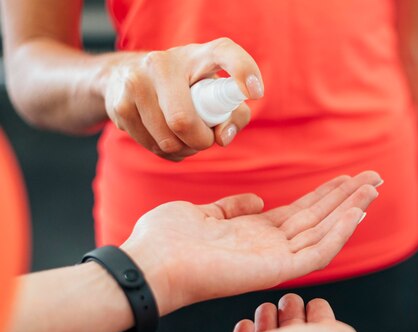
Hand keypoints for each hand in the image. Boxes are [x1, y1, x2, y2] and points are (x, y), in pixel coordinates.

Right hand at [101, 38, 262, 160]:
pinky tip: (164, 137)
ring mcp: (136, 80)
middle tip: (204, 139)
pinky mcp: (119, 103)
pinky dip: (165, 151)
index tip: (255, 92)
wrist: (126, 77)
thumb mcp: (213, 94)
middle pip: (184, 121)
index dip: (243, 71)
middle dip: (200, 141)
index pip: (224, 53)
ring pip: (167, 140)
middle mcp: (163, 61)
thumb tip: (222, 137)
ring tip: (183, 138)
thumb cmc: (185, 89)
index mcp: (197, 55)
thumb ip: (233, 115)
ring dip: (182, 149)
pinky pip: (151, 145)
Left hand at [121, 171, 380, 314]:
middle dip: (346, 199)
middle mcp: (270, 247)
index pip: (301, 213)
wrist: (150, 263)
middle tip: (374, 178)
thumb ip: (231, 207)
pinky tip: (356, 213)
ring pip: (324, 234)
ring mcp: (275, 260)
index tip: (347, 178)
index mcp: (255, 233)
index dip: (325, 195)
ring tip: (372, 189)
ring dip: (349, 211)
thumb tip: (255, 200)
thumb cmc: (166, 240)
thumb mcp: (202, 213)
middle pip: (319, 220)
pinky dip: (338, 234)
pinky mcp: (275, 271)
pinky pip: (317, 253)